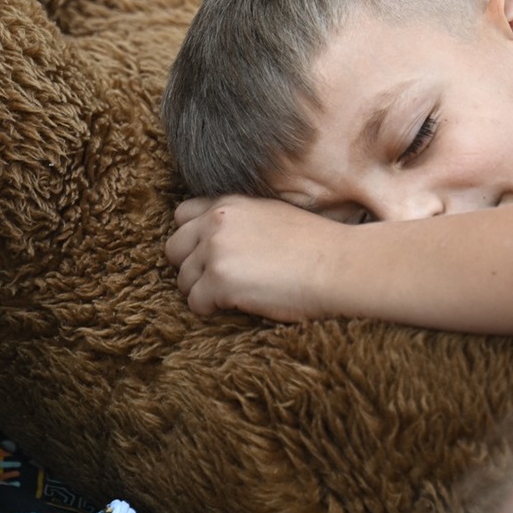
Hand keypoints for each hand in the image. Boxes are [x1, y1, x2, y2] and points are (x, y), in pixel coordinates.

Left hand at [165, 195, 343, 321]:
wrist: (338, 264)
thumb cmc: (317, 246)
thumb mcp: (273, 215)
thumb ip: (241, 221)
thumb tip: (221, 244)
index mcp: (229, 202)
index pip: (182, 215)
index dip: (193, 239)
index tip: (212, 256)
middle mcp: (216, 221)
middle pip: (174, 249)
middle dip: (191, 267)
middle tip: (219, 281)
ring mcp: (215, 250)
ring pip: (182, 279)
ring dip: (202, 291)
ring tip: (234, 296)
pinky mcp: (219, 280)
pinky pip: (195, 303)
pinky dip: (212, 310)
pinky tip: (238, 305)